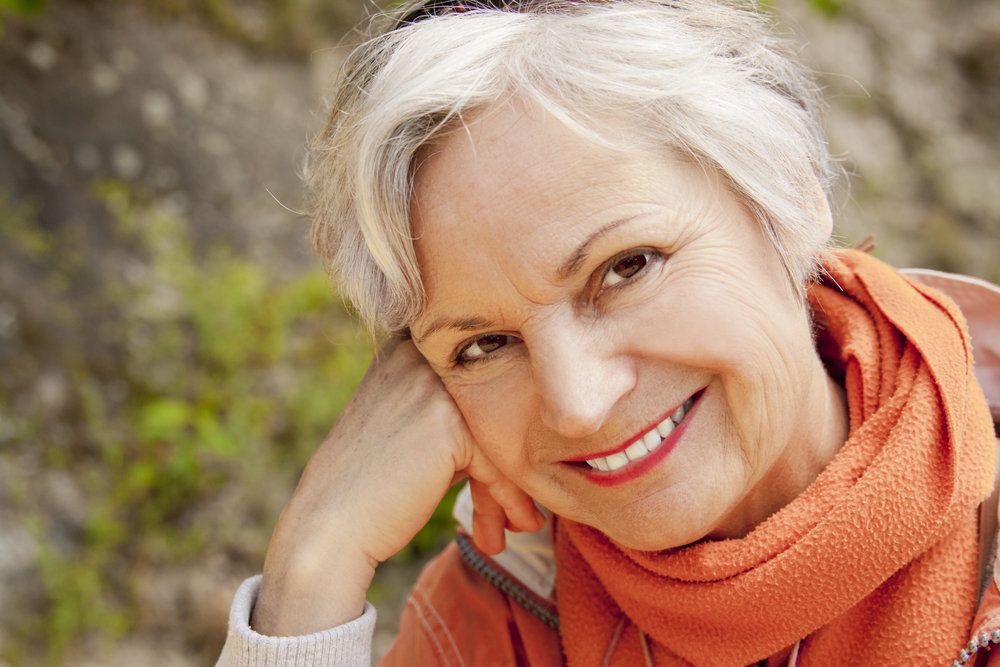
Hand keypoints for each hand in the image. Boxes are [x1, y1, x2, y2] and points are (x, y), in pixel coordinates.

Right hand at [251, 337, 542, 634]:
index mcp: (407, 346)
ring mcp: (433, 384)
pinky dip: (509, 498)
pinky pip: (498, 462)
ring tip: (520, 524)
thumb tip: (520, 416)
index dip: (499, 428)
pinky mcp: (448, 422)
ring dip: (513, 485)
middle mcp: (420, 354)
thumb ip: (450, 406)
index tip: (507, 479)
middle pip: (495, 404)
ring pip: (501, 433)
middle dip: (510, 460)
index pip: (480, 378)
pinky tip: (512, 528)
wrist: (330, 528)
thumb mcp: (406, 423)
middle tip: (518, 509)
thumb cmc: (370, 485)